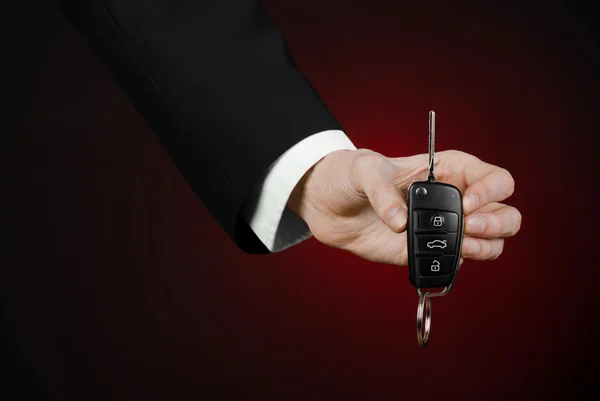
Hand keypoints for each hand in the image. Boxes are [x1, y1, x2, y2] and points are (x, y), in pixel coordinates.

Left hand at [287, 149, 520, 265]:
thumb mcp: (364, 171)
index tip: (467, 203)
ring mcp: (445, 229)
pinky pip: (457, 262)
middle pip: (505, 214)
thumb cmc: (351, 177)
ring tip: (461, 246)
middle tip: (468, 226)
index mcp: (451, 171)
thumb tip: (400, 224)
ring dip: (485, 247)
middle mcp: (456, 200)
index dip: (491, 192)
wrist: (330, 207)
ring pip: (491, 242)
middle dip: (497, 223)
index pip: (496, 179)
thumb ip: (382, 191)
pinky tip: (440, 258)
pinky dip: (457, 264)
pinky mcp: (429, 251)